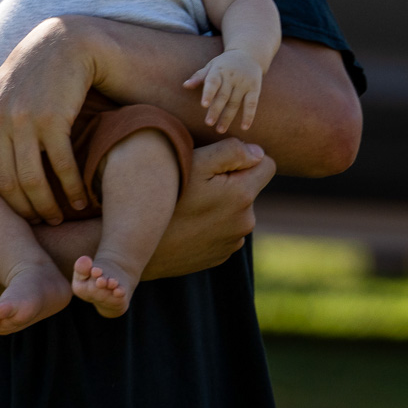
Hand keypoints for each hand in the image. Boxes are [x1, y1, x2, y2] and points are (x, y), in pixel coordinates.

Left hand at [0, 17, 93, 223]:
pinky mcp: (53, 119)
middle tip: (33, 224)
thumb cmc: (21, 75)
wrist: (62, 44)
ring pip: (31, 180)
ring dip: (46, 206)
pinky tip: (80, 200)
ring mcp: (23, 119)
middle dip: (19, 209)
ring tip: (55, 219)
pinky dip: (72, 188)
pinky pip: (60, 165)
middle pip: (3, 181)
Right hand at [143, 138, 275, 279]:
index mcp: (243, 195)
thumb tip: (258, 152)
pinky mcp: (219, 256)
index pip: (268, 165)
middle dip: (231, 182)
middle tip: (197, 184)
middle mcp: (245, 222)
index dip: (246, 157)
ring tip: (189, 205)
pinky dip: (210, 225)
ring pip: (236, 211)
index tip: (221, 162)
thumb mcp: (194, 163)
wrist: (140, 246)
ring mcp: (232, 242)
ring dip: (220, 205)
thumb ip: (232, 151)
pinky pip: (223, 230)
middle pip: (249, 188)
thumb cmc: (166, 198)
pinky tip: (187, 224)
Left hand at [183, 49, 263, 133]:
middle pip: (223, 96)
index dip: (208, 93)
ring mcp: (244, 83)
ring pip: (235, 102)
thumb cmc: (224, 64)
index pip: (213, 82)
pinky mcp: (255, 88)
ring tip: (220, 130)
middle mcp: (231, 77)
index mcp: (218, 71)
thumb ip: (198, 77)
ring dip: (228, 117)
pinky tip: (244, 127)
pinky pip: (251, 103)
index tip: (204, 105)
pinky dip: (249, 115)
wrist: (249, 54)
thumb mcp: (211, 66)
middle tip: (208, 123)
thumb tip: (185, 85)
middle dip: (215, 110)